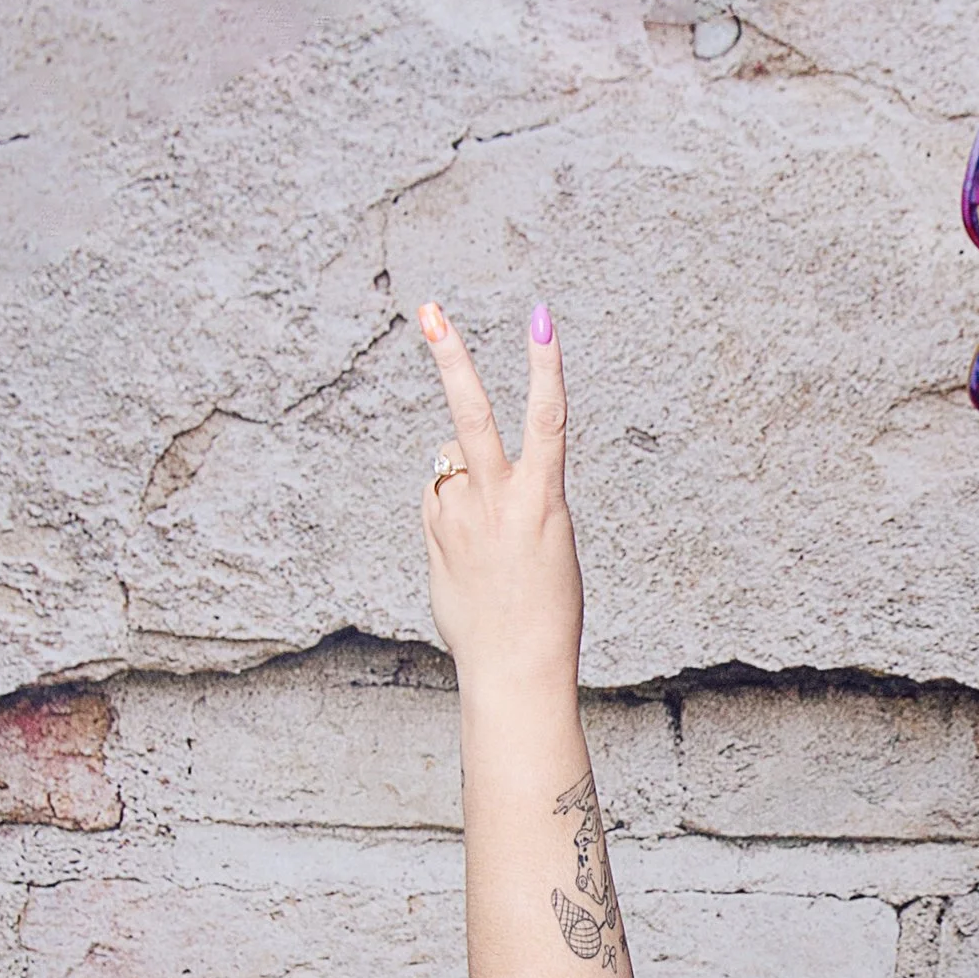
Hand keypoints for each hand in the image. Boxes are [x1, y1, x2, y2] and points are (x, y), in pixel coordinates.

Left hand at [418, 301, 582, 701]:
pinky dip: (449, 510)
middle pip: (471, 414)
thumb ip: (508, 498)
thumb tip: (453, 473)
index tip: (540, 318)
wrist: (516, 666)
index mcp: (542, 500)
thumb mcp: (546, 543)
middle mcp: (498, 501)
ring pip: (449, 462)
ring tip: (487, 531)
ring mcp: (459, 518)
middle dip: (452, 359)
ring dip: (462, 474)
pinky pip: (438, 500)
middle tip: (430, 311)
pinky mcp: (435, 537)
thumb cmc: (546, 610)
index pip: (548, 418)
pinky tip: (466, 550)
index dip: (545, 364)